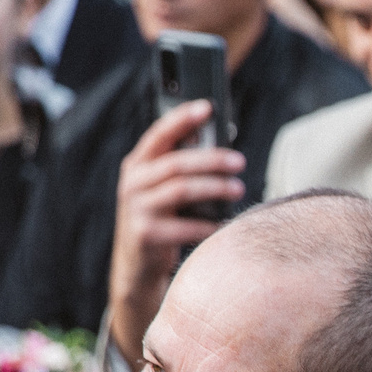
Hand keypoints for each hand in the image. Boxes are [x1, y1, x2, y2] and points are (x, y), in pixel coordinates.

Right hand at [107, 101, 242, 367]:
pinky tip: (226, 224)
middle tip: (240, 161)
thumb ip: (182, 166)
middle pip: (176, 163)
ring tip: (239, 188)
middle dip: (212, 159)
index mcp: (137, 165)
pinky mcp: (146, 235)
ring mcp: (137, 209)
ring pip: (182, 190)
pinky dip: (210, 225)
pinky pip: (186, 226)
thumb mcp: (163, 188)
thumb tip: (224, 143)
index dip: (182, 119)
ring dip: (215, 188)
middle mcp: (132, 183)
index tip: (207, 107)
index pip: (159, 134)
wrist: (137, 265)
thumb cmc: (161, 218)